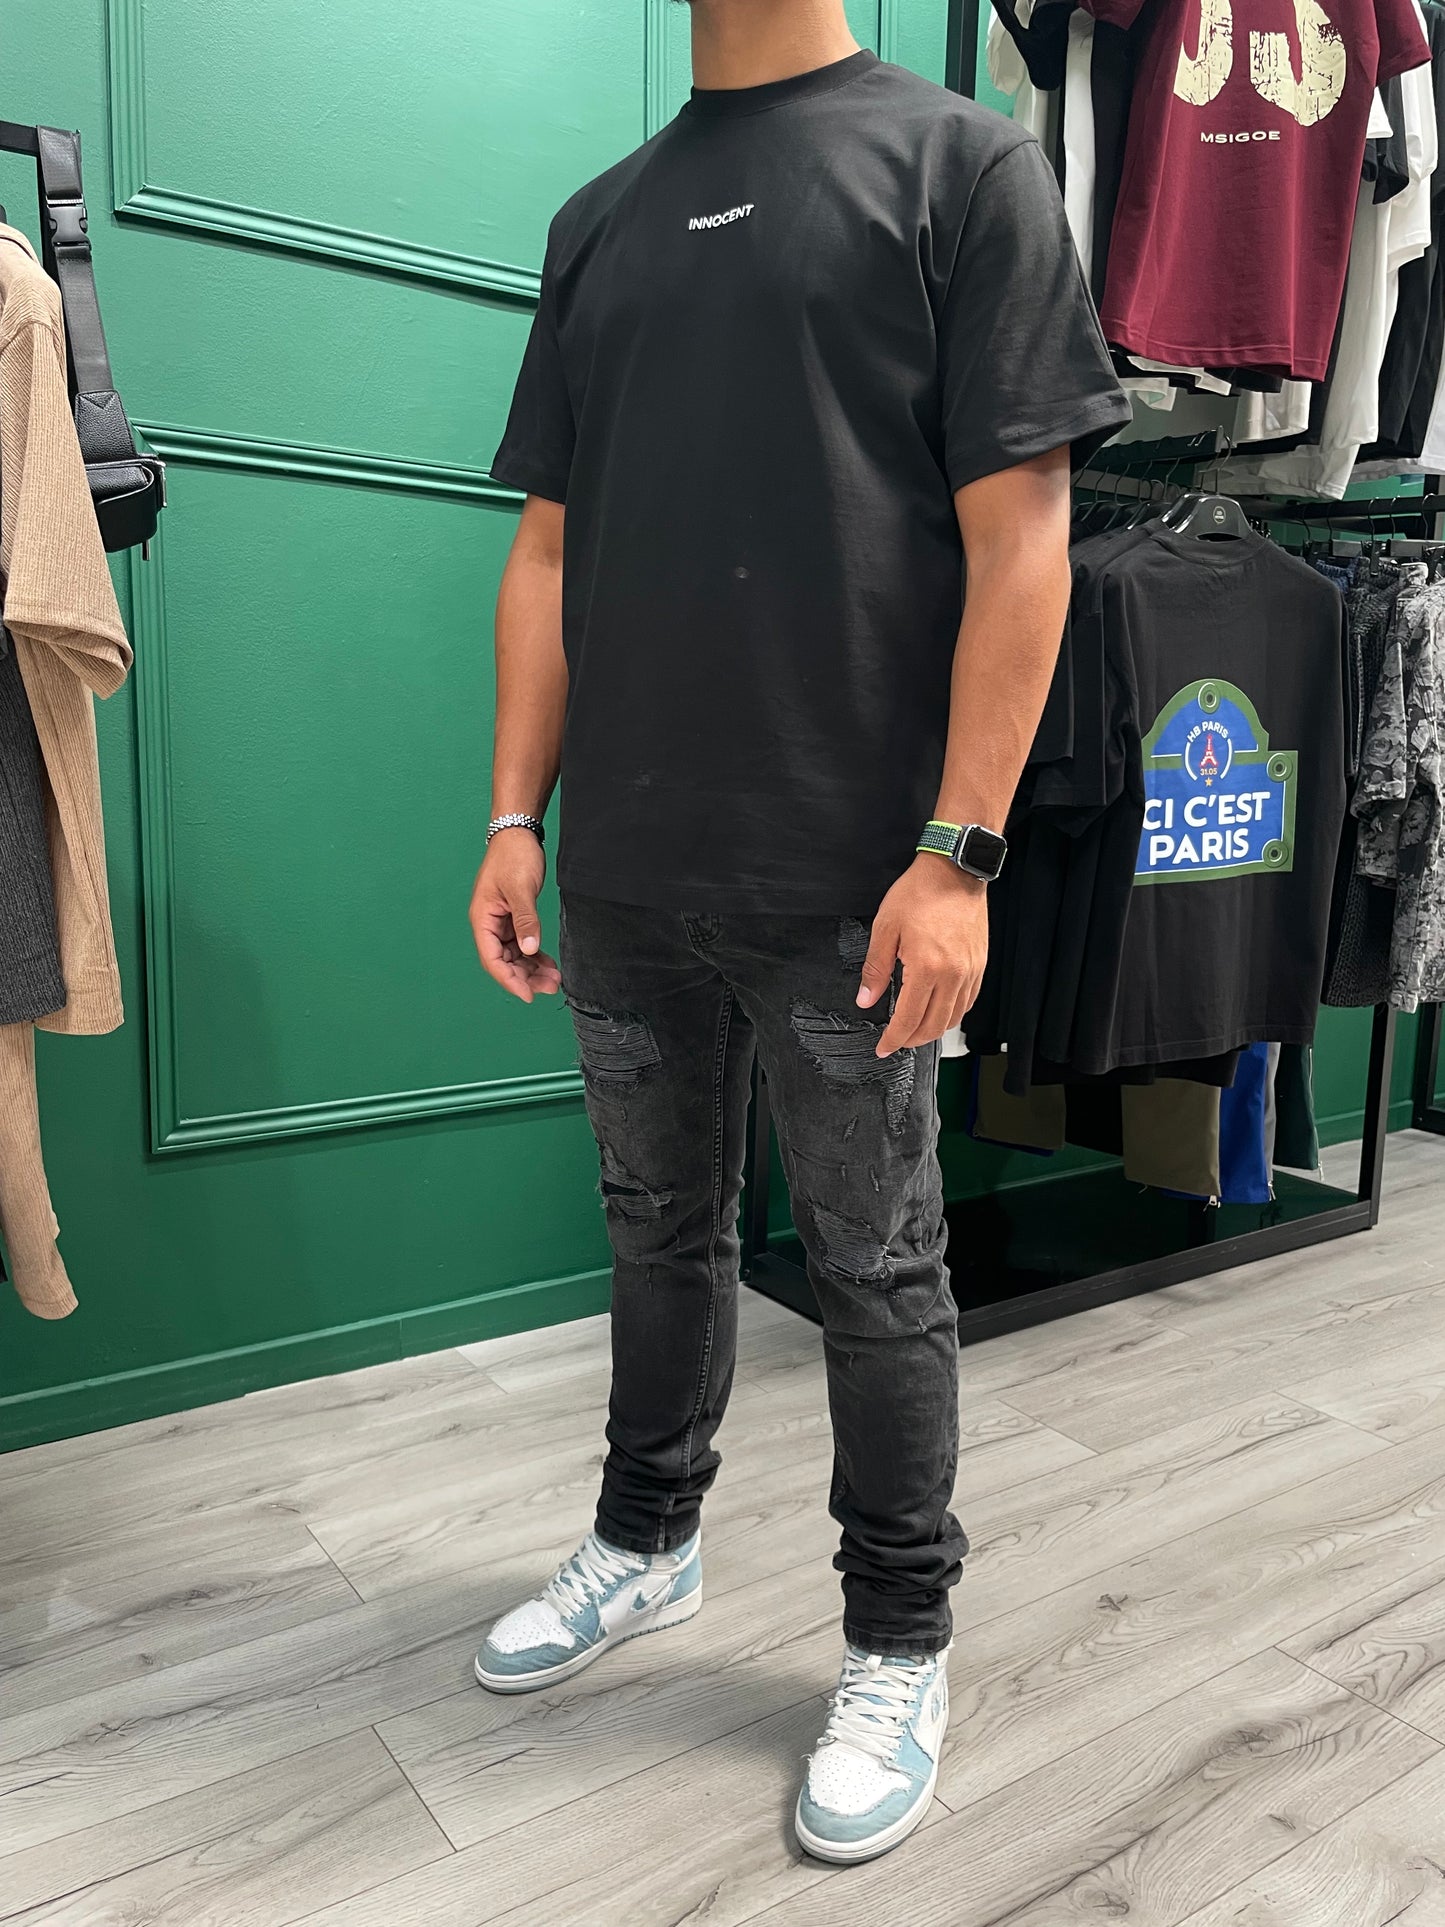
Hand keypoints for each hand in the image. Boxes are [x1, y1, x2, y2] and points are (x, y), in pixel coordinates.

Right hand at [469, 829, 561, 1002]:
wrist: (518, 834)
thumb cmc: (513, 856)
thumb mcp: (520, 888)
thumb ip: (525, 919)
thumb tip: (529, 950)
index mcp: (482, 919)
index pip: (492, 959)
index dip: (509, 980)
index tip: (527, 995)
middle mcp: (489, 924)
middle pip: (504, 962)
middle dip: (525, 977)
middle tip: (551, 987)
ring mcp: (501, 922)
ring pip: (515, 956)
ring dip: (532, 970)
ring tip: (555, 980)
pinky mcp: (514, 918)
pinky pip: (523, 944)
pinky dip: (535, 956)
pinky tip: (550, 965)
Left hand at [857, 856, 988, 1055]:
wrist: (954, 871)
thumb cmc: (919, 893)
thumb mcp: (885, 928)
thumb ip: (875, 969)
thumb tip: (866, 998)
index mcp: (926, 967)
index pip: (909, 1019)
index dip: (894, 1039)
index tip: (883, 1048)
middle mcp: (953, 974)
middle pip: (934, 1026)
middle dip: (912, 1040)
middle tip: (896, 1041)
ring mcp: (970, 971)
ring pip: (953, 1017)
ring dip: (933, 1030)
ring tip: (915, 1029)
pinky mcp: (980, 964)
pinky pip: (968, 1001)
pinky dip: (952, 1013)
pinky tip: (939, 1011)